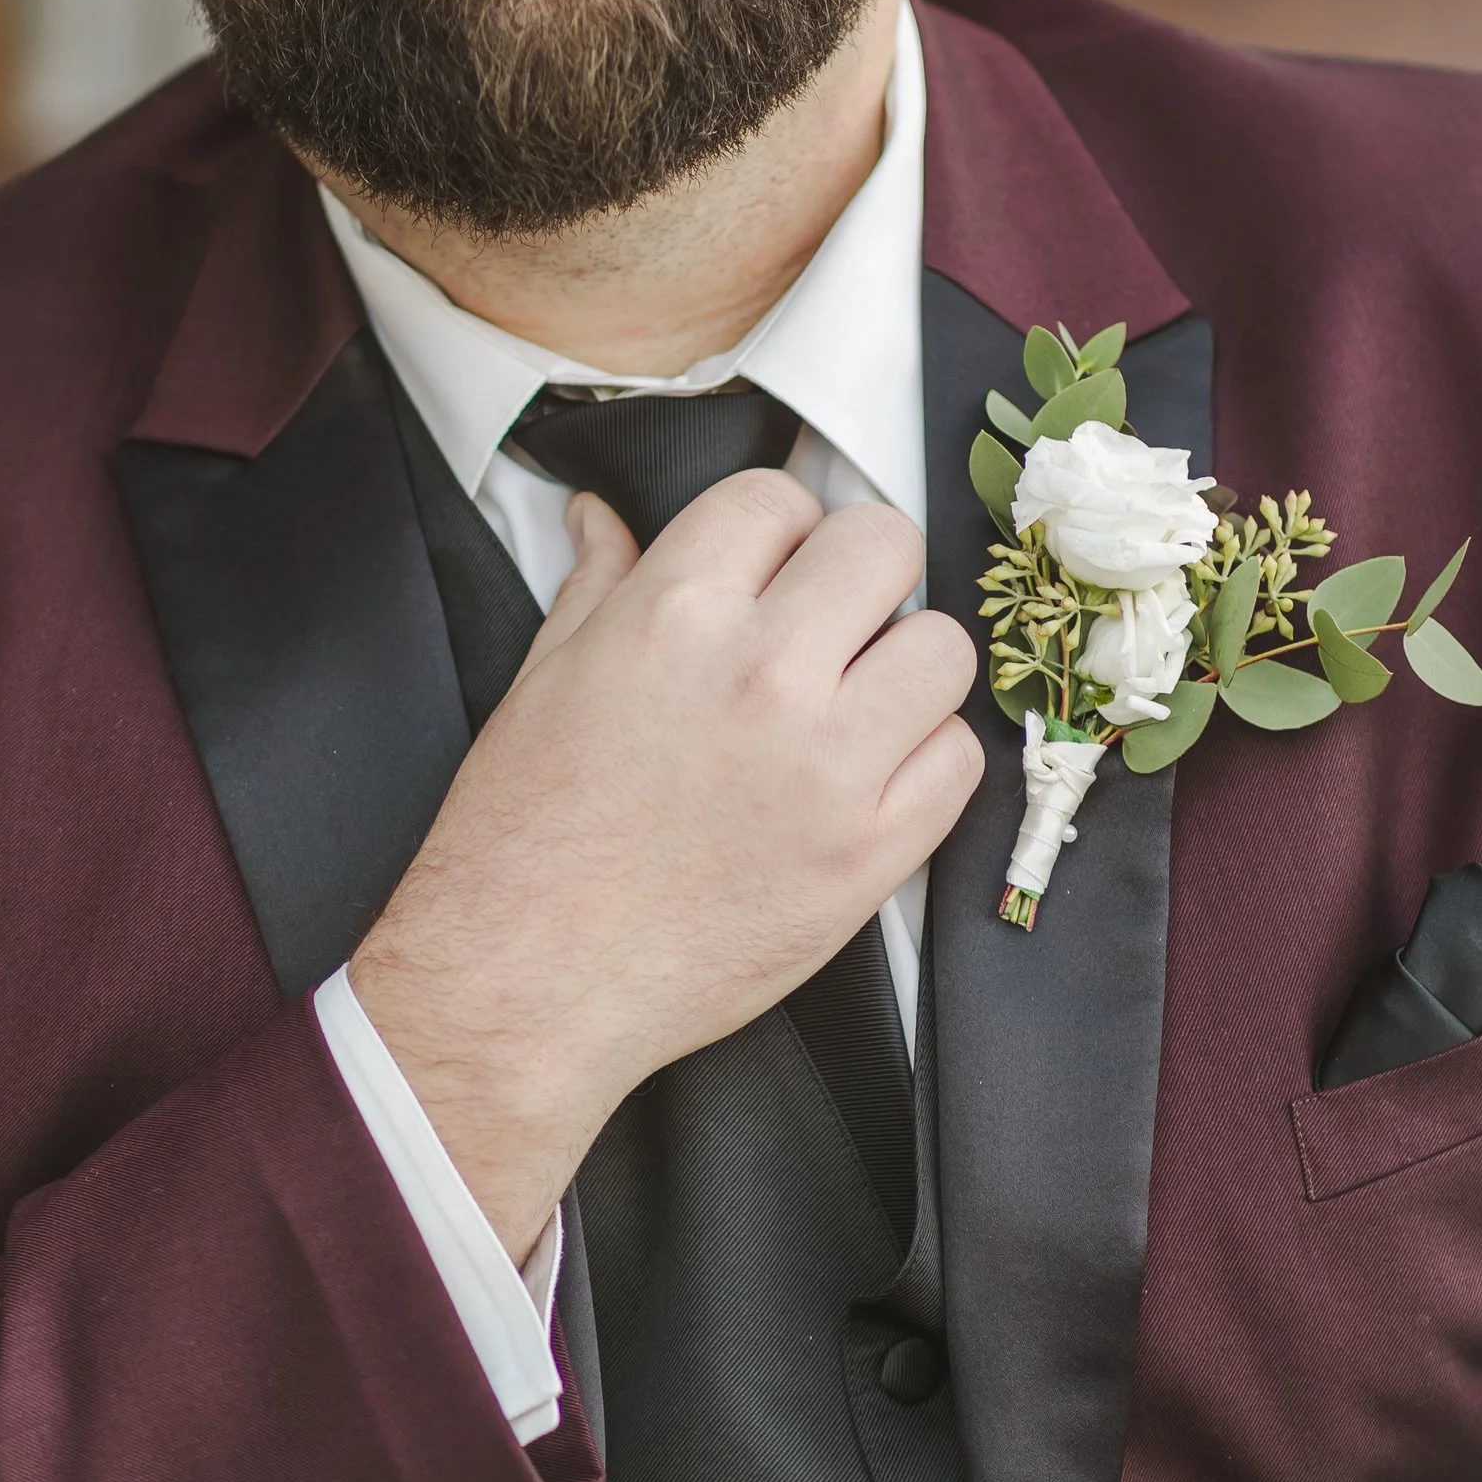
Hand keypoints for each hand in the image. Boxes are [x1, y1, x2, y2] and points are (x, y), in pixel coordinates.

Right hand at [348, 473, 982, 1259]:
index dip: (778, 531)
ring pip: (943, 649)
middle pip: (883, 545)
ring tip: (858, 706)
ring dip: (906, 668)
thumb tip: (601, 518)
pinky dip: (925, 763)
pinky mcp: (869, 854)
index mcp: (673, 614)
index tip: (772, 571)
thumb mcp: (542, 681)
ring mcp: (827, 765)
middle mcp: (762, 673)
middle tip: (830, 625)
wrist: (526, 982)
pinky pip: (958, 762)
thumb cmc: (522, 835)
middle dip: (858, 575)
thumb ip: (596, 586)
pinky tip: (870, 779)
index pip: (778, 499)